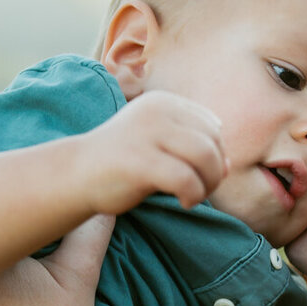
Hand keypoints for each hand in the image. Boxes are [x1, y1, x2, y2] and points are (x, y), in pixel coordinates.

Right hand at [76, 92, 226, 214]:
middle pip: (213, 141)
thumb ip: (192, 147)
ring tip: (194, 196)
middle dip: (216, 171)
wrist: (77, 174)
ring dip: (209, 184)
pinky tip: (184, 202)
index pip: (212, 126)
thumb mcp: (158, 143)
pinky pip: (187, 179)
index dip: (217, 154)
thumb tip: (229, 165)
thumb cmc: (123, 163)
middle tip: (200, 190)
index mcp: (163, 103)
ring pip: (206, 158)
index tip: (202, 175)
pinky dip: (194, 195)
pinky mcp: (141, 161)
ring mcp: (148, 134)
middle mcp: (157, 112)